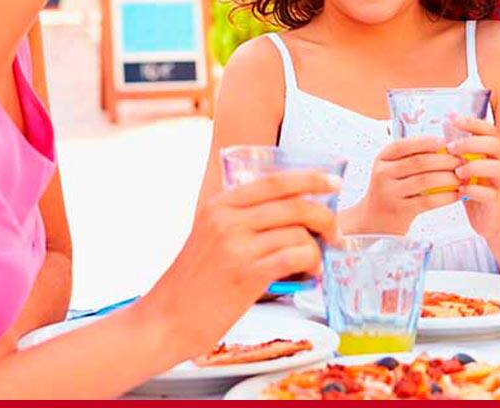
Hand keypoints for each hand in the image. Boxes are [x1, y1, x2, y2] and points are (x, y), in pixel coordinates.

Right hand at [140, 170, 339, 358]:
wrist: (165, 320)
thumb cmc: (192, 285)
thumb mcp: (209, 237)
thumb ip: (243, 221)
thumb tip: (293, 216)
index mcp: (219, 205)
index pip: (275, 181)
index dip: (310, 179)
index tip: (333, 183)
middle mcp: (227, 219)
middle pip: (295, 205)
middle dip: (325, 218)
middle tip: (335, 234)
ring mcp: (236, 246)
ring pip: (299, 233)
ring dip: (316, 250)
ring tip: (313, 265)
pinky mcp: (247, 273)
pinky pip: (295, 256)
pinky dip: (311, 264)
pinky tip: (309, 275)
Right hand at [343, 136, 460, 234]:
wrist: (372, 220)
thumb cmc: (389, 191)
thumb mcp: (392, 170)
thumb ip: (410, 158)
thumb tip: (445, 146)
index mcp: (382, 159)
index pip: (404, 145)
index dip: (426, 142)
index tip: (445, 142)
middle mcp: (383, 174)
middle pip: (419, 162)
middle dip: (444, 160)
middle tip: (461, 161)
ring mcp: (390, 193)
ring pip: (425, 181)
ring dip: (448, 178)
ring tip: (462, 177)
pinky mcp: (400, 211)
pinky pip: (428, 201)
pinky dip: (445, 197)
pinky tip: (456, 195)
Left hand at [447, 115, 499, 238]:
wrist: (496, 220)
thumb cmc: (480, 190)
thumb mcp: (470, 167)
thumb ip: (460, 153)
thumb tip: (440, 133)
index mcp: (493, 152)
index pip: (488, 130)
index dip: (472, 122)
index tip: (452, 118)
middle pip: (495, 144)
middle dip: (471, 143)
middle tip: (451, 148)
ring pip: (498, 168)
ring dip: (475, 167)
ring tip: (457, 172)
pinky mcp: (498, 201)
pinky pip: (490, 193)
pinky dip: (473, 190)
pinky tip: (461, 190)